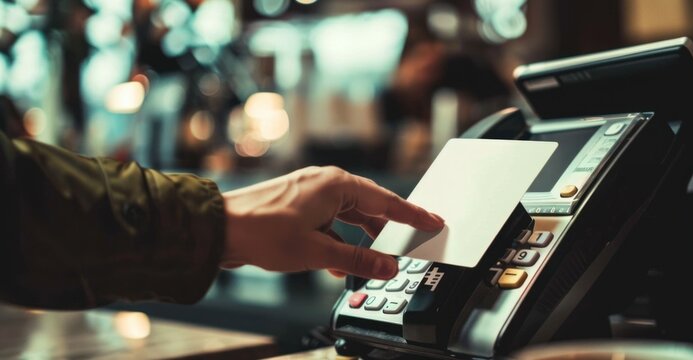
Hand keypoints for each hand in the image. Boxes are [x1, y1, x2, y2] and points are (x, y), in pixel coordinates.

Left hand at [221, 166, 443, 279]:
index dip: (413, 215)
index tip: (434, 221)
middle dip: (389, 227)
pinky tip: (340, 261)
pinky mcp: (298, 203)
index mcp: (337, 185)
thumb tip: (387, 266)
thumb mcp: (318, 251)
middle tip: (412, 239)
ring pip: (349, 214)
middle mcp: (326, 183)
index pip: (387, 202)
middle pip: (370, 206)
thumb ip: (358, 259)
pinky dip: (339, 238)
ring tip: (376, 257)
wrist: (219, 228)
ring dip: (362, 237)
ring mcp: (310, 192)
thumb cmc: (262, 232)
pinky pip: (330, 219)